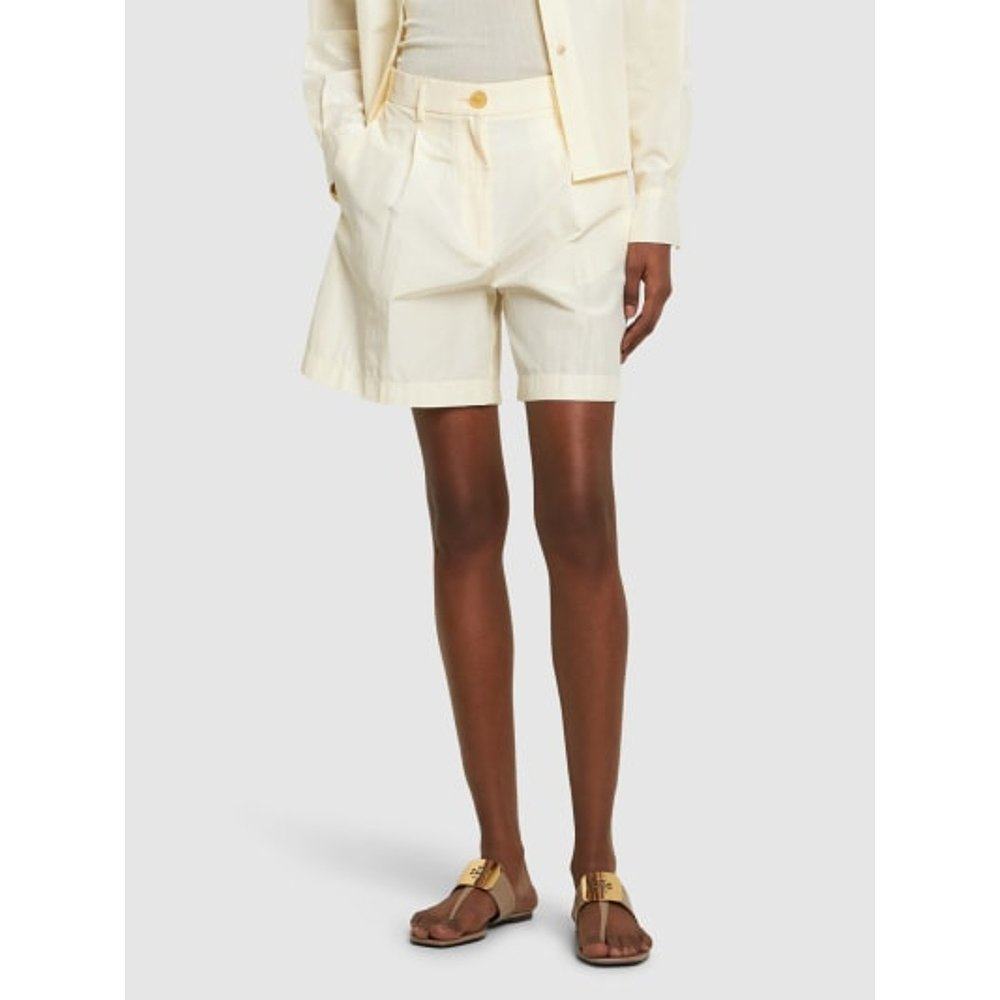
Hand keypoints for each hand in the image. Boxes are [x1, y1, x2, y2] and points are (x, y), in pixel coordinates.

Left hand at [621, 242, 672, 361]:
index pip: (645, 321)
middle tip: (619, 358)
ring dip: (636, 335)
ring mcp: (662, 291)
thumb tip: (627, 316)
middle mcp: (663, 293)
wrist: (655, 223)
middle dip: (633, 342)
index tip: (620, 350)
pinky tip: (629, 330)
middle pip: (649, 325)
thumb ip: (630, 290)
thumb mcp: (632, 265)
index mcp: (659, 290)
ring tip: (623, 350)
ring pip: (650, 319)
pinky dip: (639, 323)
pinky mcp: (658, 287)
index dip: (632, 338)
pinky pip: (649, 311)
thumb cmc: (642, 240)